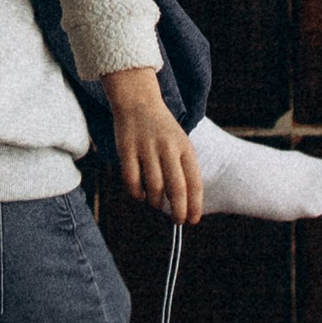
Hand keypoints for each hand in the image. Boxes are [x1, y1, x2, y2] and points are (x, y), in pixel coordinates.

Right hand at [101, 68, 199, 222]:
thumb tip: (185, 202)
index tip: (193, 220)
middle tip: (177, 221)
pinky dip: (137, 194)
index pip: (194, 182)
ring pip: (154, 188)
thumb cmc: (162, 129)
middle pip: (176, 189)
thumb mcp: (180, 143)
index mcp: (185, 147)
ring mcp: (147, 149)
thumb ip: (183, 168)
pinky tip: (141, 195)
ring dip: (156, 202)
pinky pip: (132, 181)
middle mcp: (168, 148)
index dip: (194, 205)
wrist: (138, 101)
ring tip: (156, 203)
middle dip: (178, 211)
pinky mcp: (127, 150)